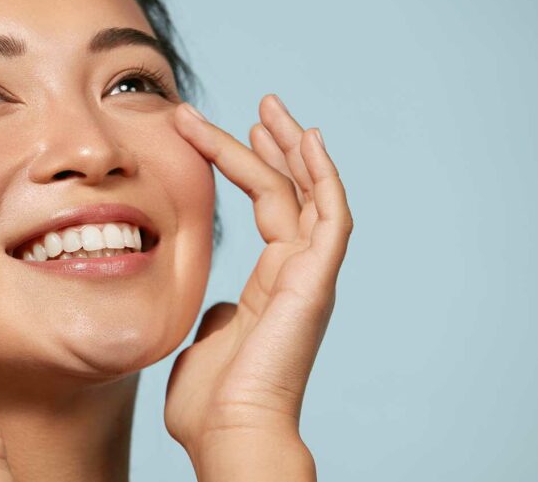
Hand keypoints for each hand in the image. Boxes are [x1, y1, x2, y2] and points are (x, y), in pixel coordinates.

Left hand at [164, 96, 352, 460]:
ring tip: (271, 107)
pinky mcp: (315, 280)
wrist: (228, 432)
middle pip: (294, 191)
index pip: (268, 206)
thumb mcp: (207, 340)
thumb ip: (218, 314)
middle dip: (276, 145)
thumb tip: (219, 305)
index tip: (220, 132)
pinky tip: (307, 140)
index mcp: (271, 283)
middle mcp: (296, 273)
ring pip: (310, 194)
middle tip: (261, 105)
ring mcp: (310, 275)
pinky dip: (323, 176)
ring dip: (292, 147)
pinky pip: (330, 216)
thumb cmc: (212, 400)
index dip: (248, 165)